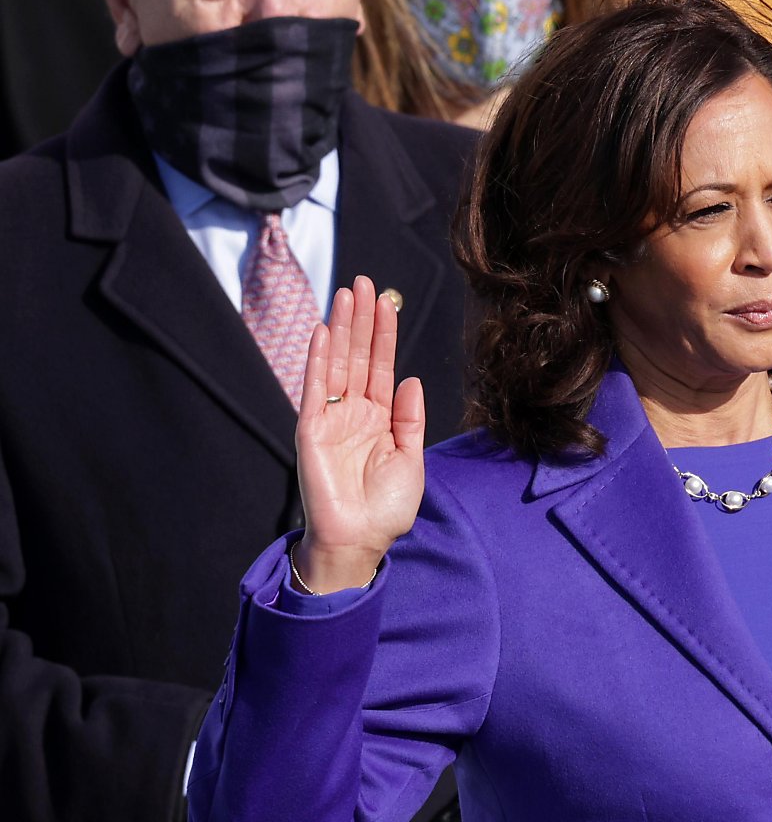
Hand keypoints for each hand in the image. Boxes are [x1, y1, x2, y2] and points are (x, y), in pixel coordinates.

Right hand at [294, 276, 425, 591]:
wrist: (361, 540)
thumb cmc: (386, 507)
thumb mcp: (411, 458)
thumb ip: (409, 419)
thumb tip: (410, 379)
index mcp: (379, 418)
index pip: (380, 366)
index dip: (383, 334)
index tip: (386, 301)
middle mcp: (353, 413)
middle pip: (357, 356)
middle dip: (362, 319)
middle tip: (364, 281)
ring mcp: (331, 419)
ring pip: (337, 363)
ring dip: (341, 328)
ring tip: (346, 293)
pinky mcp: (311, 430)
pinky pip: (314, 388)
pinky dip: (318, 360)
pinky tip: (323, 332)